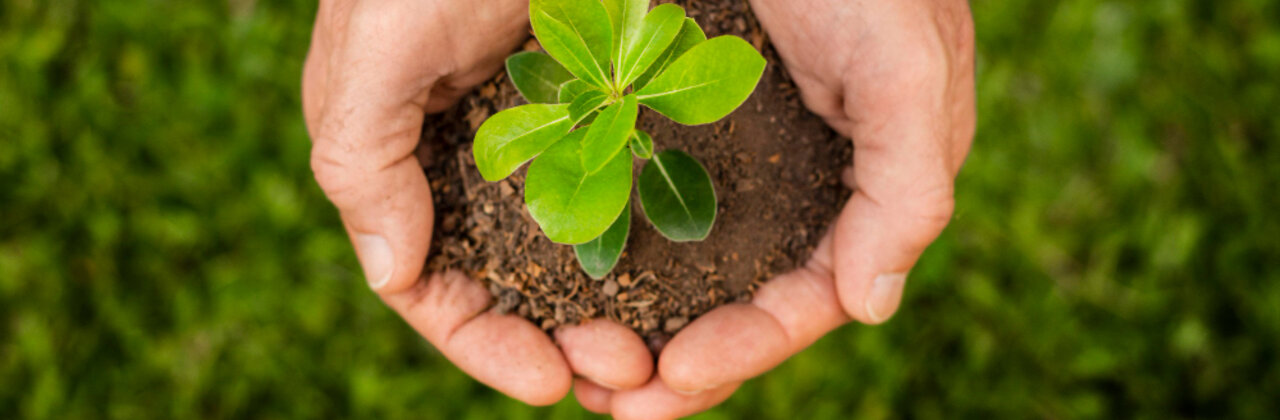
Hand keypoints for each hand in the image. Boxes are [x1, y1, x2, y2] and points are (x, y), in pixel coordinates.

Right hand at [302, 0, 652, 404]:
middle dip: (560, 340)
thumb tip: (392, 275)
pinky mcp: (599, 101)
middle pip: (512, 284)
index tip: (551, 382)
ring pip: (574, 251)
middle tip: (627, 369)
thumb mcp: (370, 54)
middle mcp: (473, 156)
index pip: (434, 284)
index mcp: (406, 160)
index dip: (484, 344)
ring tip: (661, 348)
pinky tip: (688, 271)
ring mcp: (539, 132)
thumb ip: (361, 162)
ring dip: (613, 308)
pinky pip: (621, 191)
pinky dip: (647, 243)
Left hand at [579, 0, 975, 416]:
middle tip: (613, 403)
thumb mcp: (907, 62)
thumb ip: (908, 186)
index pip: (813, 296)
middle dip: (684, 362)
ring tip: (579, 369)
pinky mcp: (678, 118)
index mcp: (862, 184)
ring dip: (641, 326)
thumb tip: (869, 307)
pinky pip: (645, 204)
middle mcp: (801, 181)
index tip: (673, 379)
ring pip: (692, 268)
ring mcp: (737, 153)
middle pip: (744, 301)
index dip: (750, 347)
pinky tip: (566, 280)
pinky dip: (613, 254)